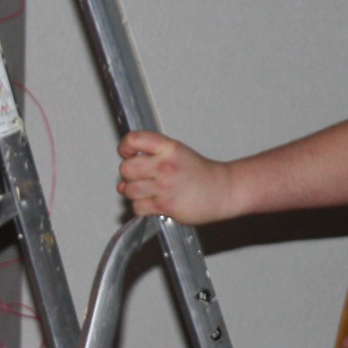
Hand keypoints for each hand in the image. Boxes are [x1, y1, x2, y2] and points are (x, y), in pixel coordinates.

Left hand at [117, 131, 238, 225]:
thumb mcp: (178, 153)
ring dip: (133, 192)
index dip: (125, 146)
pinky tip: (152, 202)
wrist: (223, 190)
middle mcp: (165, 166)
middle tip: (138, 176)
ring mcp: (165, 186)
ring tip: (146, 191)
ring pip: (129, 190)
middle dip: (128, 174)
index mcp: (169, 148)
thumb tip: (124, 176)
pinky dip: (141, 207)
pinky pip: (138, 207)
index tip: (127, 153)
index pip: (135, 139)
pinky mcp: (165, 205)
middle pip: (126, 168)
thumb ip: (152, 156)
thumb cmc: (201, 173)